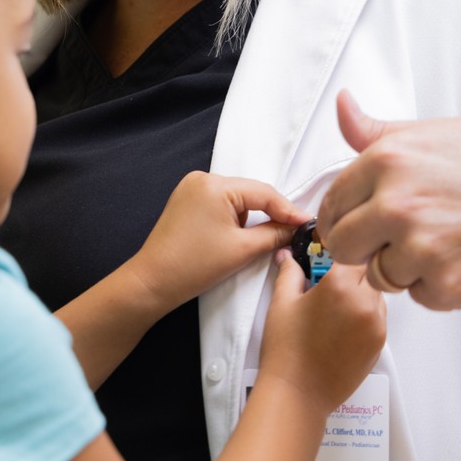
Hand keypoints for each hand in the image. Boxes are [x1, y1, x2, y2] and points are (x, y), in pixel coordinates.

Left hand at [129, 171, 310, 314]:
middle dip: (270, 212)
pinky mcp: (186, 200)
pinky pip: (221, 203)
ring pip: (236, 199)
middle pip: (250, 193)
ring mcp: (191, 187)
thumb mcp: (242, 250)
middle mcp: (202, 178)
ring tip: (260, 238)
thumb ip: (274, 234)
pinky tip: (236, 235)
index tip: (308, 223)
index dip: (288, 210)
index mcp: (216, 184)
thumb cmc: (195, 266)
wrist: (152, 282)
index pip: (263, 193)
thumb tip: (296, 228)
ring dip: (251, 216)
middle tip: (294, 230)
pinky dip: (234, 218)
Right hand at [259, 255, 384, 414]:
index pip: (353, 252)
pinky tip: (344, 323)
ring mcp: (376, 325)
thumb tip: (289, 256)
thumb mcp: (282, 302)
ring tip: (338, 303)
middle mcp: (364, 302)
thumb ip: (290, 272)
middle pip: (368, 272)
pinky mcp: (380, 345)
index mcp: (340, 286)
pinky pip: (379, 317)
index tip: (330, 253)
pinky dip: (367, 313)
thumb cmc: (286, 349)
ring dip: (363, 291)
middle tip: (331, 279)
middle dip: (352, 271)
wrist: (298, 393)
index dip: (342, 250)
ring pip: (377, 294)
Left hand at [317, 90, 460, 309]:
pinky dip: (436, 286)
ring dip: (402, 267)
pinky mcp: (446, 286)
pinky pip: (418, 296)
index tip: (353, 221)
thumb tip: (343, 107)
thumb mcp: (434, 133)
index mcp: (387, 160)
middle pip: (342, 246)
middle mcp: (397, 204)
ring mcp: (420, 248)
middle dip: (362, 246)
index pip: (331, 203)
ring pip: (379, 275)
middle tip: (390, 238)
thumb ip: (377, 132)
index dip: (342, 216)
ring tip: (439, 241)